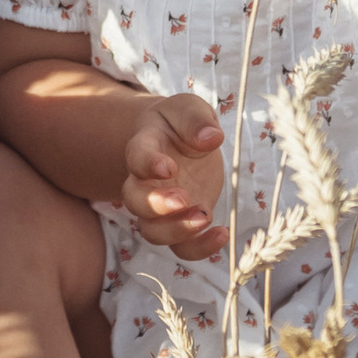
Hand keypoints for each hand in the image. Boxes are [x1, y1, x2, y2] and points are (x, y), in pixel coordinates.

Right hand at [118, 99, 227, 255]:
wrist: (178, 141)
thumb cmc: (180, 122)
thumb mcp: (189, 108)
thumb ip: (196, 119)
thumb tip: (211, 138)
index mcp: (144, 147)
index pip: (136, 157)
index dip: (147, 165)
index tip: (167, 167)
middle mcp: (145, 182)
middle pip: (134, 202)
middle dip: (156, 206)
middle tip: (183, 200)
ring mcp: (160, 207)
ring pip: (153, 232)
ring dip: (176, 231)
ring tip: (205, 217)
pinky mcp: (181, 222)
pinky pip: (182, 247)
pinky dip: (200, 249)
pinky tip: (222, 234)